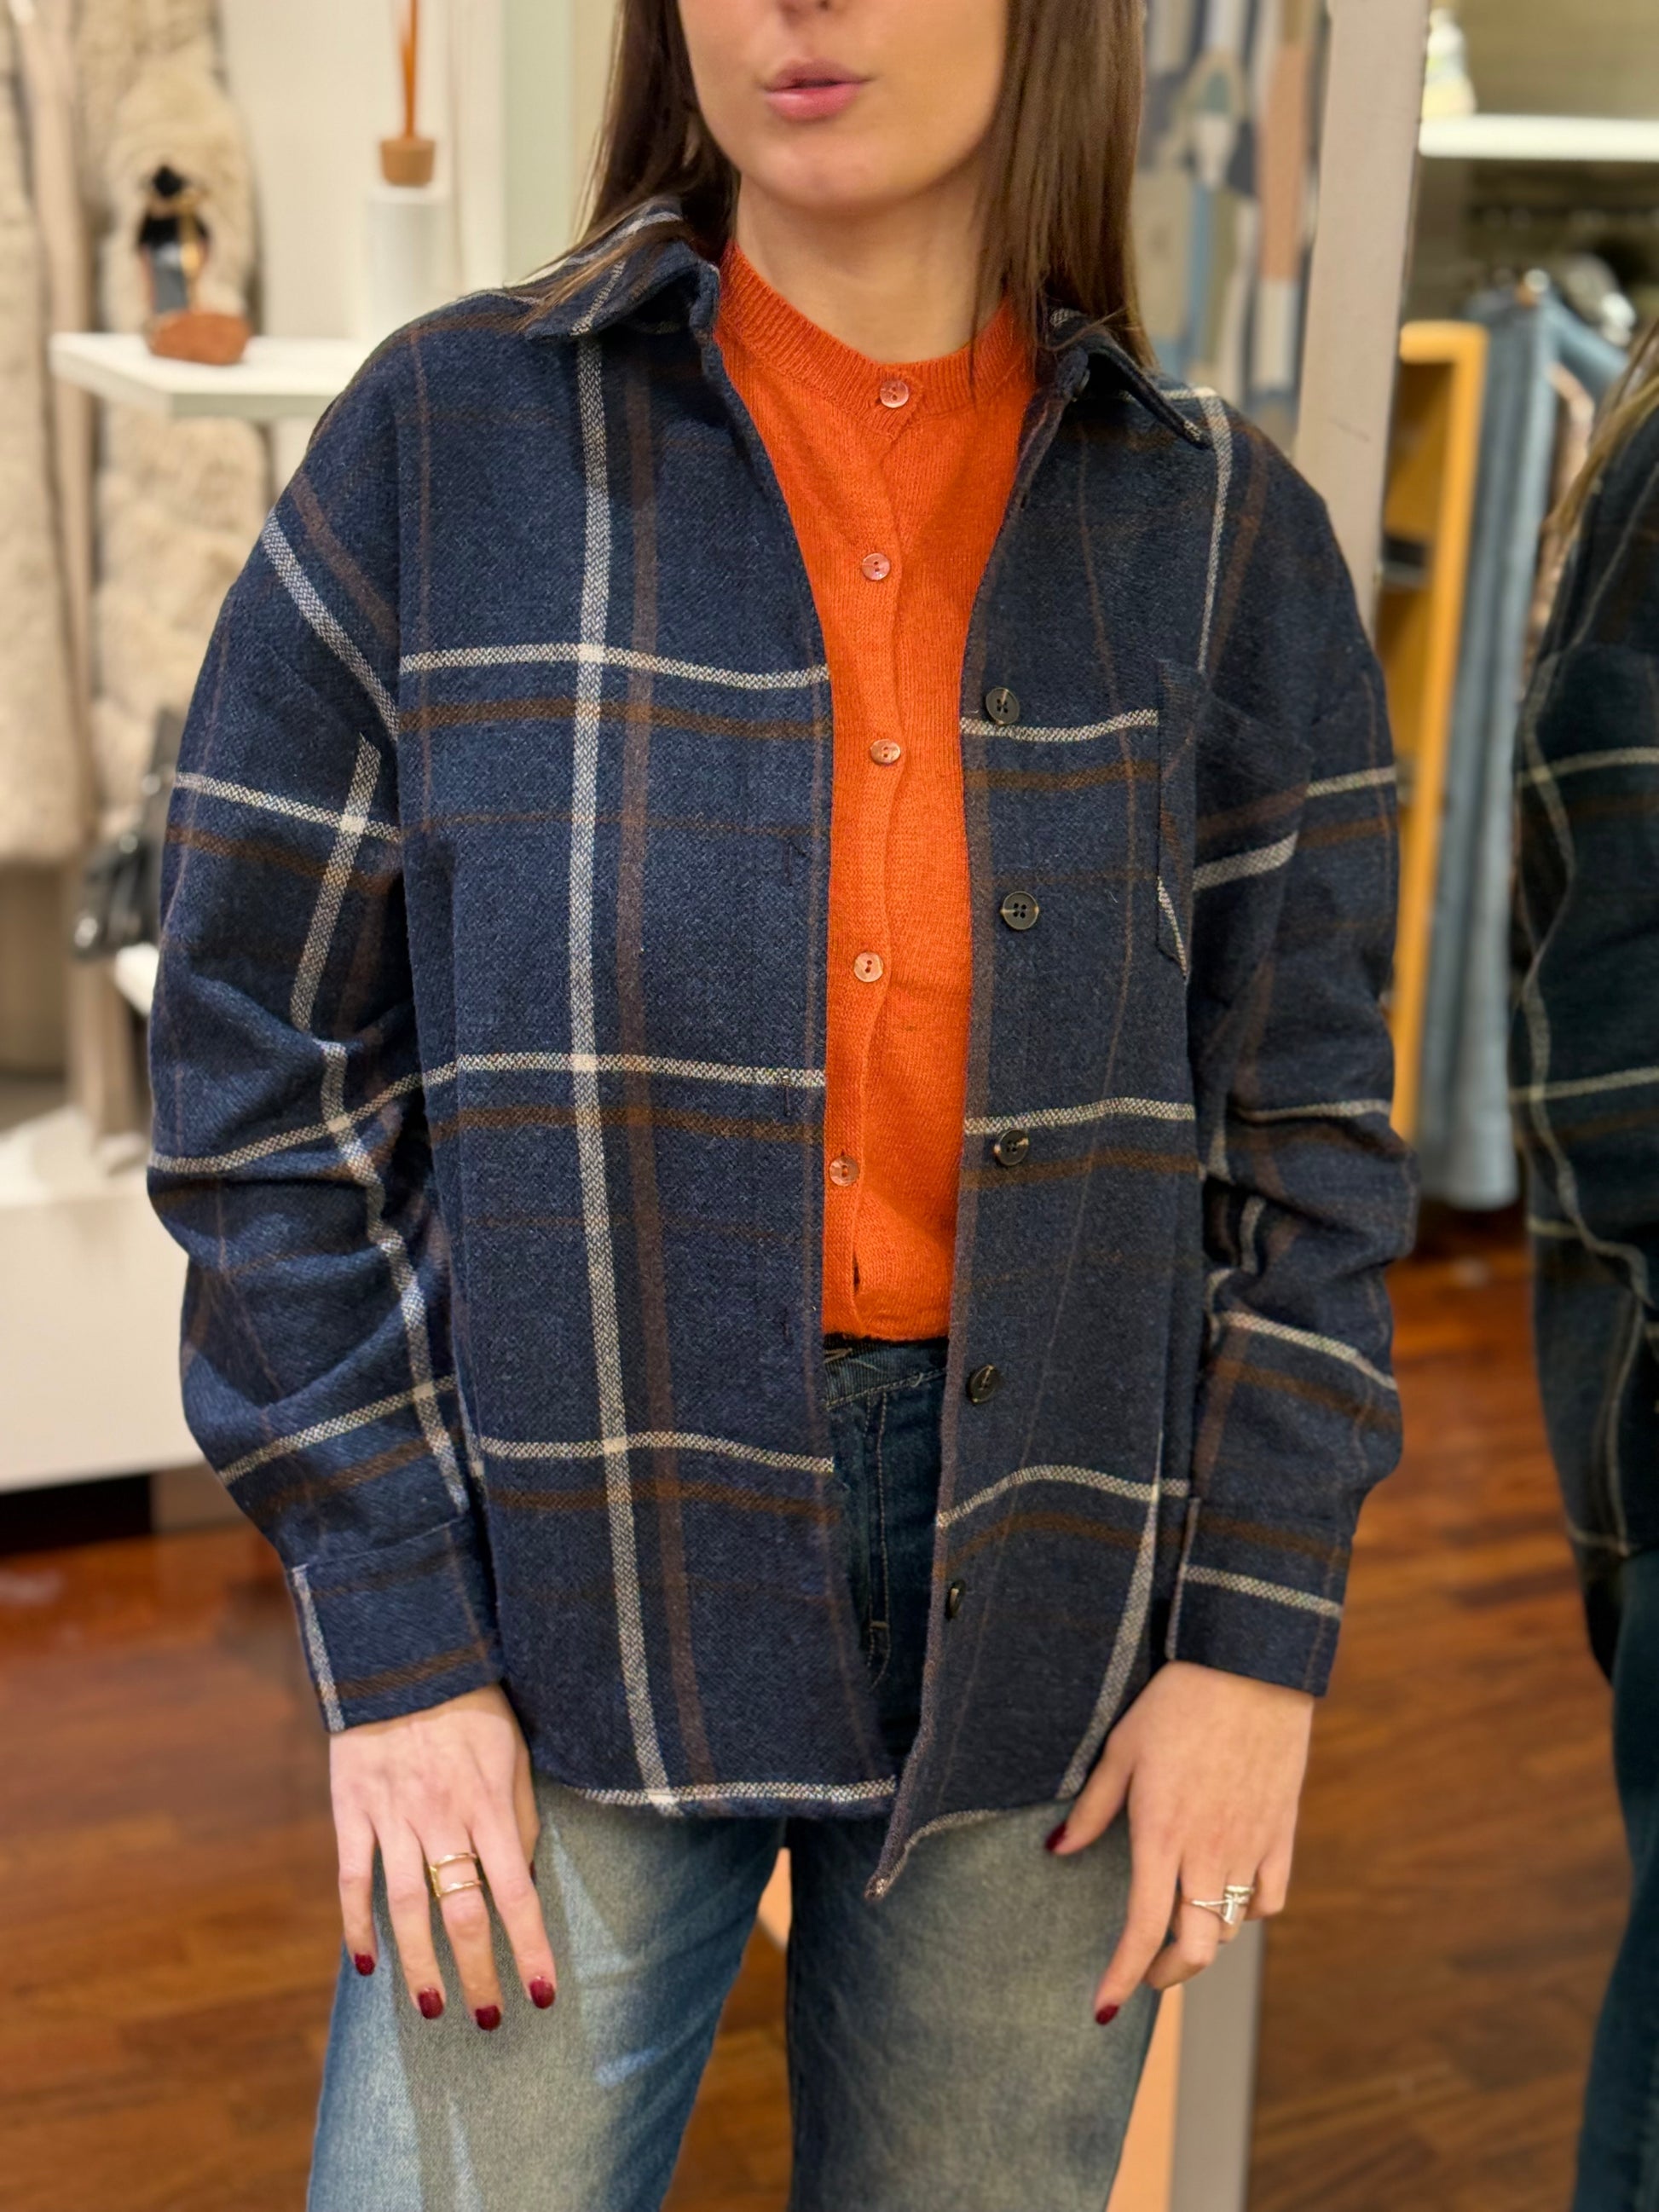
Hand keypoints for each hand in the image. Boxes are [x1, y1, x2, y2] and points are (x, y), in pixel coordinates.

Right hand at [330, 1683, 555, 2028]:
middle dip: (478, 1974)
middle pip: (462, 1914)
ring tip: (433, 2009)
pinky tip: (365, 1965)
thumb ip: (520, 1816)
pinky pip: (351, 1880)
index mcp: (490, 1804)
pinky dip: (356, 1926)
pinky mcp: (352, 1810)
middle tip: (490, 2019)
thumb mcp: (514, 1752)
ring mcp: (393, 1817)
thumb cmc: (474, 1707)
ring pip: (405, 1910)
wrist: (404, 1657)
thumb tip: (524, 1876)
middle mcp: (442, 1818)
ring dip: (420, 1966)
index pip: (516, 1893)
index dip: (529, 1948)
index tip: (542, 1994)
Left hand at [1047, 1661, 1313, 2019]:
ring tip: (1179, 1926)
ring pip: (1231, 1927)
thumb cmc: (1177, 1704)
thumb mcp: (1121, 1749)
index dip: (1121, 1975)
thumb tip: (1057, 1851)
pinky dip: (1248, 1912)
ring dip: (1202, 1939)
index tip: (1104, 2006)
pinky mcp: (1282, 1833)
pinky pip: (1269, 1899)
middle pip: (1196, 1949)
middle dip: (1165, 1975)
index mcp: (1163, 1835)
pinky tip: (1228, 1897)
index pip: (1143, 1929)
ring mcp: (1251, 1846)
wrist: (1251, 1669)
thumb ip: (1092, 1809)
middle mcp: (1209, 1853)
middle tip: (1143, 1972)